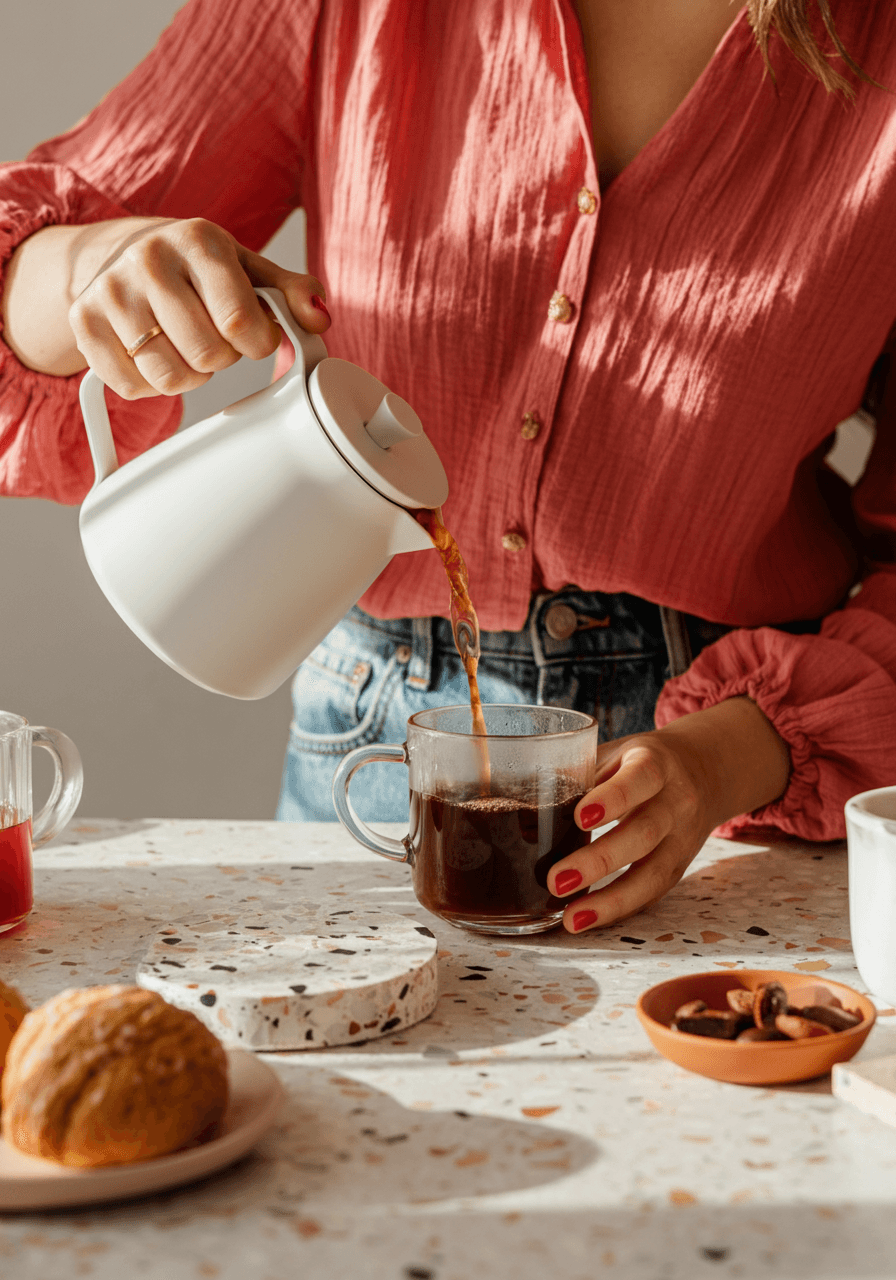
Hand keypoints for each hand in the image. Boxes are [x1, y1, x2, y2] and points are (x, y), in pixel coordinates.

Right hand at [22, 215, 328, 393]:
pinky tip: (155, 354)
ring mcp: (110, 292)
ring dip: (189, 375)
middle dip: (222, 359)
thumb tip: (318, 317)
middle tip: (213, 338)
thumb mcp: (248, 269)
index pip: (240, 322)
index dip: (256, 344)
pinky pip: (133, 387)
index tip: (253, 337)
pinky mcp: (83, 323)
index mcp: (198, 240)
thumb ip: (291, 293)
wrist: (118, 253)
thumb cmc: (194, 266)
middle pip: (207, 355)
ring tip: (185, 345)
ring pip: (170, 378)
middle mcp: (148, 260)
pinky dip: (152, 385)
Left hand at [548, 697, 790, 932]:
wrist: (704, 772)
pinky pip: (652, 892)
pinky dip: (619, 908)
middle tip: (555, 881)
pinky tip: (588, 918)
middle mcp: (677, 802)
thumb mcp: (615, 754)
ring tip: (572, 918)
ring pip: (653, 874)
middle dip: (599, 862)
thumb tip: (524, 818)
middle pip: (644, 833)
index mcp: (657, 763)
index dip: (613, 798)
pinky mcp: (679, 867)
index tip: (580, 818)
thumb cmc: (640, 763)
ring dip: (610, 901)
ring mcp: (682, 838)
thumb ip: (577, 776)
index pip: (640, 779)